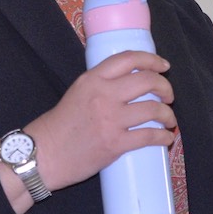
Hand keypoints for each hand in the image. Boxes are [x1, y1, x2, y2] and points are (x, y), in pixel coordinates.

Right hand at [22, 50, 175, 194]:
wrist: (44, 155)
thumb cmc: (59, 126)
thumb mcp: (76, 93)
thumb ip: (100, 86)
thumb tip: (128, 85)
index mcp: (92, 79)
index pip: (128, 58)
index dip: (151, 59)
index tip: (163, 66)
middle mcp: (103, 95)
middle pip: (147, 81)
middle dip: (165, 87)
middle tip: (168, 95)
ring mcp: (110, 119)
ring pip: (154, 109)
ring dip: (168, 114)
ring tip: (168, 119)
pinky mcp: (116, 144)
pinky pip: (150, 136)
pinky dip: (163, 136)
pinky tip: (166, 138)